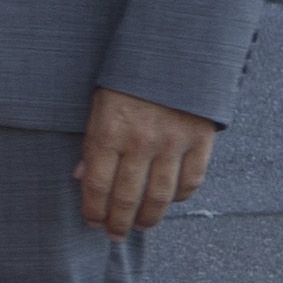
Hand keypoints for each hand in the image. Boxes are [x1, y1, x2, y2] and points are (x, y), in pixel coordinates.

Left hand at [74, 89, 218, 240]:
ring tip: (140, 226)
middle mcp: (140, 141)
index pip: (96, 186)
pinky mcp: (200, 140)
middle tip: (115, 234)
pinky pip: (191, 181)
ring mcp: (173, 142)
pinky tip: (170, 201)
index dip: (93, 211)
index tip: (92, 222)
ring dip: (148, 218)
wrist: (176, 48)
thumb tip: (81, 178)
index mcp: (109, 131)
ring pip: (160, 197)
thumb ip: (92, 141)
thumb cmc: (130, 76)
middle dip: (118, 223)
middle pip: (127, 198)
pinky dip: (180, 197)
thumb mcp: (100, 102)